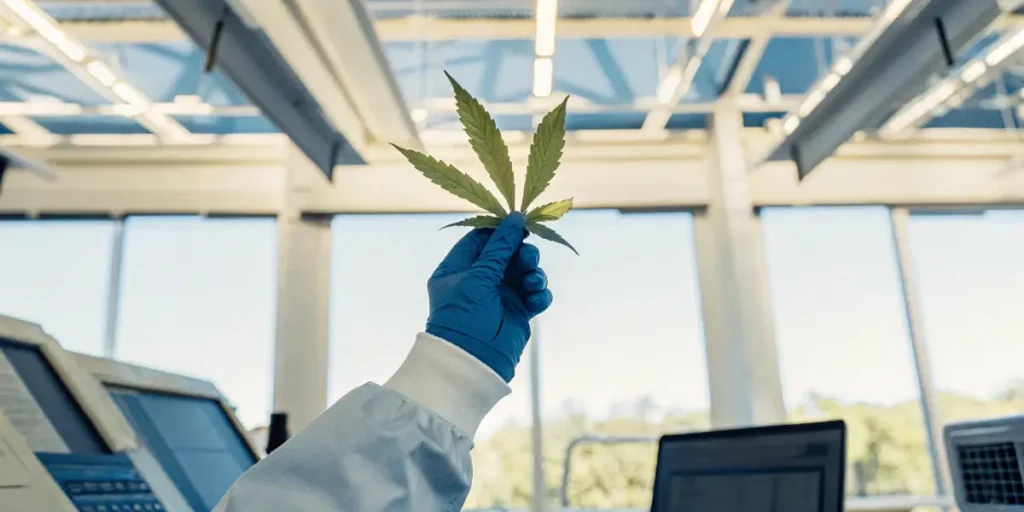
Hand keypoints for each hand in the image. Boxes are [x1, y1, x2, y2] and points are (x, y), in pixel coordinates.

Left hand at [426, 213, 552, 381]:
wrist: (473, 362)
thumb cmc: (465, 317)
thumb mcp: (478, 277)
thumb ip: (499, 247)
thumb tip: (516, 217)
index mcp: (458, 269)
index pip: (480, 240)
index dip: (501, 231)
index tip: (520, 224)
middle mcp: (479, 281)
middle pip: (508, 254)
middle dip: (522, 254)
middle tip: (529, 258)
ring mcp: (500, 297)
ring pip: (525, 273)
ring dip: (534, 274)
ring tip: (533, 283)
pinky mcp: (518, 313)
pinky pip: (535, 296)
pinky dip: (539, 295)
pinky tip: (536, 299)